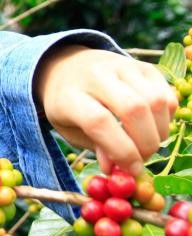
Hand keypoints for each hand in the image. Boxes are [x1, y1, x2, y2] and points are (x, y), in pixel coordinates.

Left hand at [34, 45, 177, 175]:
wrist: (67, 67)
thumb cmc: (68, 106)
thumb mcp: (70, 130)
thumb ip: (95, 146)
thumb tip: (118, 167)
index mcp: (69, 95)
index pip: (98, 121)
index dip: (121, 150)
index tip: (132, 169)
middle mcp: (95, 75)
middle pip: (133, 109)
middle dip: (145, 143)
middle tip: (142, 158)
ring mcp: (121, 66)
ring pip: (155, 101)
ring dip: (160, 131)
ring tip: (147, 143)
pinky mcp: (142, 66)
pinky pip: (166, 95)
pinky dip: (167, 117)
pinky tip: (153, 126)